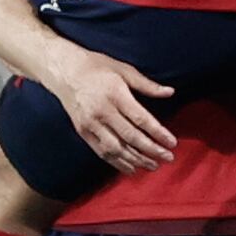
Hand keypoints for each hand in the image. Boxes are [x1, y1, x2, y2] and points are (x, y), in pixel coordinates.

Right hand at [46, 44, 175, 172]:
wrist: (63, 71)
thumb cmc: (96, 67)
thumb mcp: (123, 69)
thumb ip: (147, 84)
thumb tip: (169, 92)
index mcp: (115, 94)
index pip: (141, 119)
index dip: (158, 133)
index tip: (172, 143)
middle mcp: (102, 111)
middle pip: (131, 137)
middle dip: (151, 150)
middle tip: (168, 157)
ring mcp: (91, 123)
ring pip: (116, 149)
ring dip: (136, 160)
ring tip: (153, 166)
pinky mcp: (83, 131)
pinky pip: (102, 152)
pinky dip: (117, 163)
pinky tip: (131, 168)